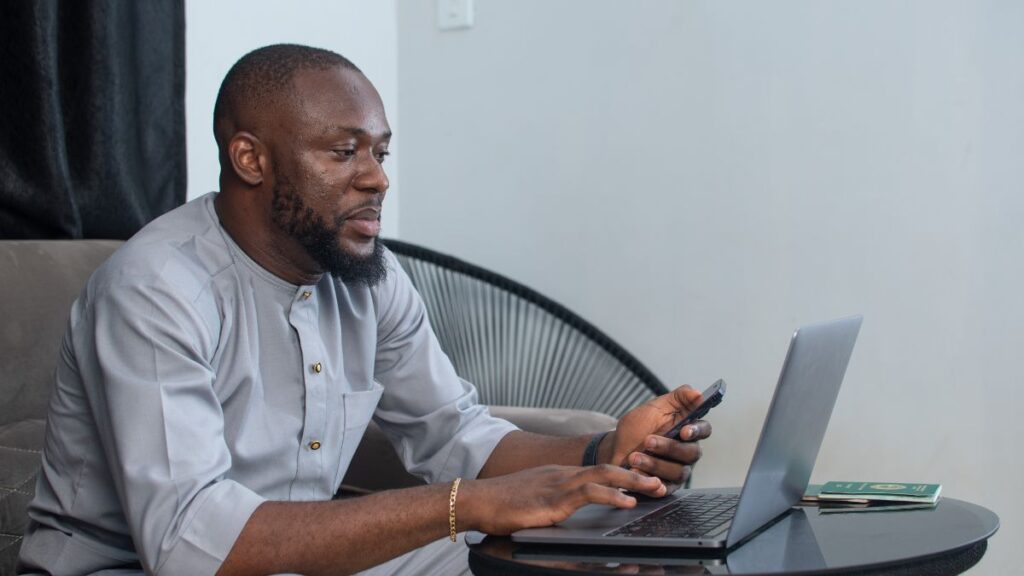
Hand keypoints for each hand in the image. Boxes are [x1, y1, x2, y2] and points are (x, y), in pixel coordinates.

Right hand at [459, 464, 663, 534]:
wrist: (477, 500)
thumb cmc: (501, 504)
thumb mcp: (535, 500)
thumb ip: (554, 502)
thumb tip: (568, 511)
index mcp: (560, 475)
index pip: (599, 471)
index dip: (624, 476)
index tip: (644, 481)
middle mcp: (563, 474)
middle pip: (608, 469)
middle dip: (638, 475)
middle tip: (661, 481)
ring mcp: (558, 484)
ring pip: (604, 476)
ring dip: (633, 482)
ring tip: (655, 488)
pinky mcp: (553, 498)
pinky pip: (589, 493)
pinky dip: (612, 496)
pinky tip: (627, 502)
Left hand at [601, 385, 712, 491]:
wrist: (614, 449)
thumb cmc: (636, 428)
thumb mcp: (654, 408)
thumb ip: (677, 398)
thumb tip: (698, 393)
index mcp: (687, 430)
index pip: (704, 429)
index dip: (697, 430)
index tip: (684, 430)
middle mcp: (686, 452)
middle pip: (692, 452)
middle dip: (669, 447)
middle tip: (648, 441)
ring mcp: (678, 471)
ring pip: (678, 471)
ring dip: (655, 464)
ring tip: (634, 457)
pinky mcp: (666, 487)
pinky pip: (666, 489)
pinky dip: (653, 484)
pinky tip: (640, 475)